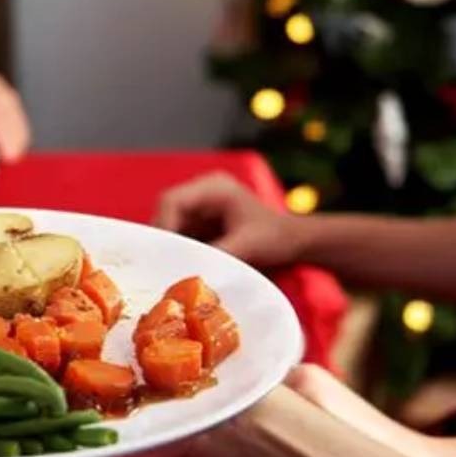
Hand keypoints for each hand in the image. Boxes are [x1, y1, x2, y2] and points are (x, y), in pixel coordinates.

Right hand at [153, 172, 304, 267]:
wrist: (294, 242)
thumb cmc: (276, 238)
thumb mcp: (247, 247)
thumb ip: (216, 254)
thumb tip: (185, 268)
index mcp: (214, 187)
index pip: (172, 200)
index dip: (163, 225)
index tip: (164, 253)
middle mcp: (202, 193)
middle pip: (165, 212)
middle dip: (163, 238)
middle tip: (162, 264)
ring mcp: (200, 208)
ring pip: (168, 225)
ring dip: (168, 247)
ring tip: (169, 267)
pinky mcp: (199, 224)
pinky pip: (178, 236)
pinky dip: (177, 251)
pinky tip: (179, 267)